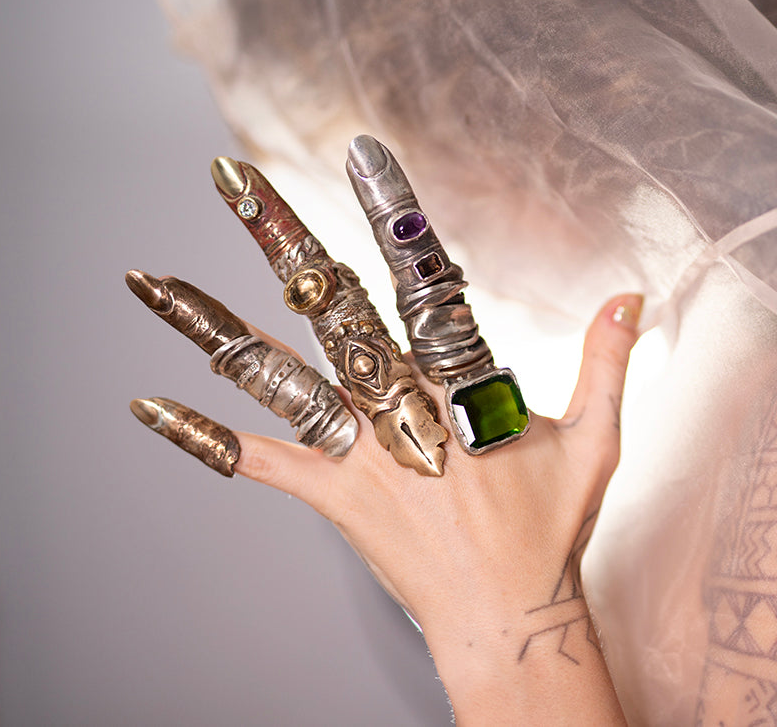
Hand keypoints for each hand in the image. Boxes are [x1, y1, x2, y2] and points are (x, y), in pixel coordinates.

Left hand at [128, 139, 637, 723]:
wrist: (507, 617)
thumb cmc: (552, 529)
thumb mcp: (597, 441)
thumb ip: (607, 361)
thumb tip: (629, 295)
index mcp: (464, 386)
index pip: (427, 283)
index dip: (395, 217)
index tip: (364, 159)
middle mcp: (402, 410)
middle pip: (334, 309)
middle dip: (282, 241)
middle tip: (232, 181)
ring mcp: (360, 454)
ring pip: (279, 375)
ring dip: (212, 326)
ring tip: (149, 280)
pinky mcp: (333, 496)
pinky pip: (259, 461)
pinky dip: (203, 435)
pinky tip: (147, 404)